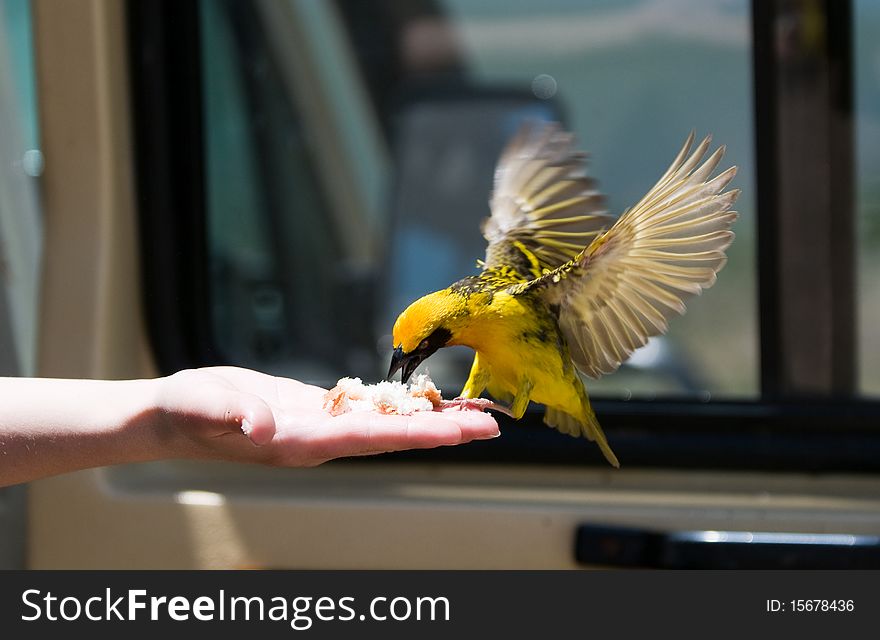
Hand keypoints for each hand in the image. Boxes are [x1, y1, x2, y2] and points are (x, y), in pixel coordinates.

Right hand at [156, 367, 499, 465]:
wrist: (175, 415)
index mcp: (304, 442)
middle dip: (443, 430)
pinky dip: (399, 404)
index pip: (374, 438)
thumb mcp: (206, 408)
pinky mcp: (317, 409)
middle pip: (395, 435)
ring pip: (388, 423)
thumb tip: (265, 427)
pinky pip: (368, 408)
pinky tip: (422, 398)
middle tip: (491, 425)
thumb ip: (236, 416)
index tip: (459, 431)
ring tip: (472, 412)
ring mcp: (322, 426)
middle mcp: (322, 439)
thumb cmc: (187, 413)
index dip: (419, 433)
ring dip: (430, 418)